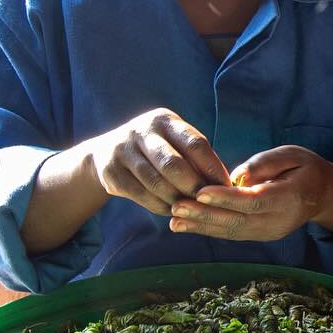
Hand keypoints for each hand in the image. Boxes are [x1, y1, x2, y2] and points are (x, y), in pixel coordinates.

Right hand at [84, 108, 228, 216]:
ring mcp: (123, 151)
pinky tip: (173, 211)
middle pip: (174, 164)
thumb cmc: (156, 150)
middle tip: (209, 202)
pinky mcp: (111, 172)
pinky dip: (161, 206)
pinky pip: (141, 195)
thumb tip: (227, 183)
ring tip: (193, 209)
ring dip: (177, 200)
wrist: (105, 152)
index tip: (226, 186)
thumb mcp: (174, 142)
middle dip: (194, 186)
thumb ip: (196, 157)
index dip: (212, 167)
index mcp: (164, 120)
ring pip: (156, 182)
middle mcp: (142, 131)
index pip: (195, 144)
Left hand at [168, 145, 332, 241]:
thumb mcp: (293, 155)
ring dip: (200, 226)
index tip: (200, 192)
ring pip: (230, 232)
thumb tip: (236, 175)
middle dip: (204, 215)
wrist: (324, 195)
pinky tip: (185, 225)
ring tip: (174, 220)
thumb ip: (265, 163)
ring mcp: (268, 232)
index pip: (253, 201)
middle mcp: (278, 221)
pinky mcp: (259, 236)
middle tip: (177, 207)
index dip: (226, 199)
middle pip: (237, 221)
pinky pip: (231, 234)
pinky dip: (207, 230)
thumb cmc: (306, 168)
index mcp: (289, 198)